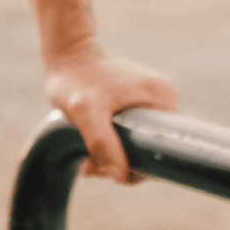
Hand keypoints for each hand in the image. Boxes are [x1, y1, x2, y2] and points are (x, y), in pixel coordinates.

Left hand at [45, 49, 178, 184]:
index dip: (140, 166)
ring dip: (109, 158)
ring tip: (83, 157)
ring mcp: (148, 102)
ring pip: (135, 146)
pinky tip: (86, 147)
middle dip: (119, 163)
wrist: (65, 53)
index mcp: (164, 98)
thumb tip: (122, 176)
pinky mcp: (133, 105)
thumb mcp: (86, 112)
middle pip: (149, 150)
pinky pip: (127, 135)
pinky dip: (107, 145)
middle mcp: (162, 100)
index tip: (110, 167)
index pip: (165, 148)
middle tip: (90, 163)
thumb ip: (102, 143)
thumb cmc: (75, 79)